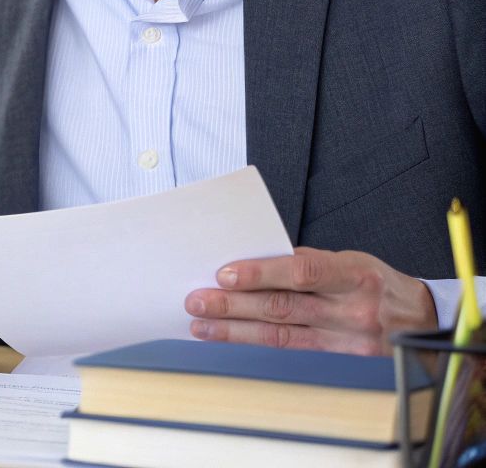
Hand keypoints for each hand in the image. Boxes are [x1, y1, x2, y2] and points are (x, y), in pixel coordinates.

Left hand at [185, 246, 438, 354]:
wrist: (422, 319)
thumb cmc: (376, 281)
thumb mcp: (351, 260)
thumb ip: (306, 262)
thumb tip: (253, 262)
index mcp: (354, 274)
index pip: (301, 273)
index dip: (260, 273)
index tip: (223, 274)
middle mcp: (352, 310)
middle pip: (283, 307)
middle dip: (234, 305)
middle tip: (197, 300)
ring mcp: (347, 339)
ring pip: (281, 334)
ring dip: (235, 329)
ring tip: (201, 323)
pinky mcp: (341, 359)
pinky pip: (290, 349)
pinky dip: (254, 342)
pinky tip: (229, 337)